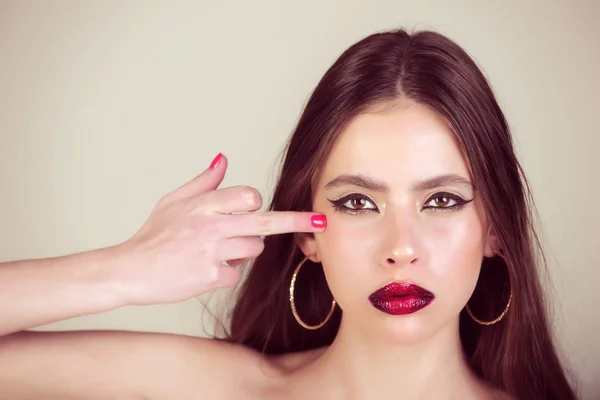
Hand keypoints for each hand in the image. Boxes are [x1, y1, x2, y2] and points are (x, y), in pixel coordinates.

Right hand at [111, 154, 325, 305]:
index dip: (254, 203)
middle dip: (295, 220)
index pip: (248, 196)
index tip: (259, 207)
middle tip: (320, 219)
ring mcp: (212, 252)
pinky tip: (204, 270)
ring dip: (242, 251)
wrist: (130, 270)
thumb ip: (204, 182)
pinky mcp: (210, 276)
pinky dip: (225, 273)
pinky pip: (235, 273)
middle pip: (264, 222)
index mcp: (203, 204)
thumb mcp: (173, 201)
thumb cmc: (154, 235)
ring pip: (253, 249)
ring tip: (215, 252)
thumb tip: (224, 158)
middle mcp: (211, 225)